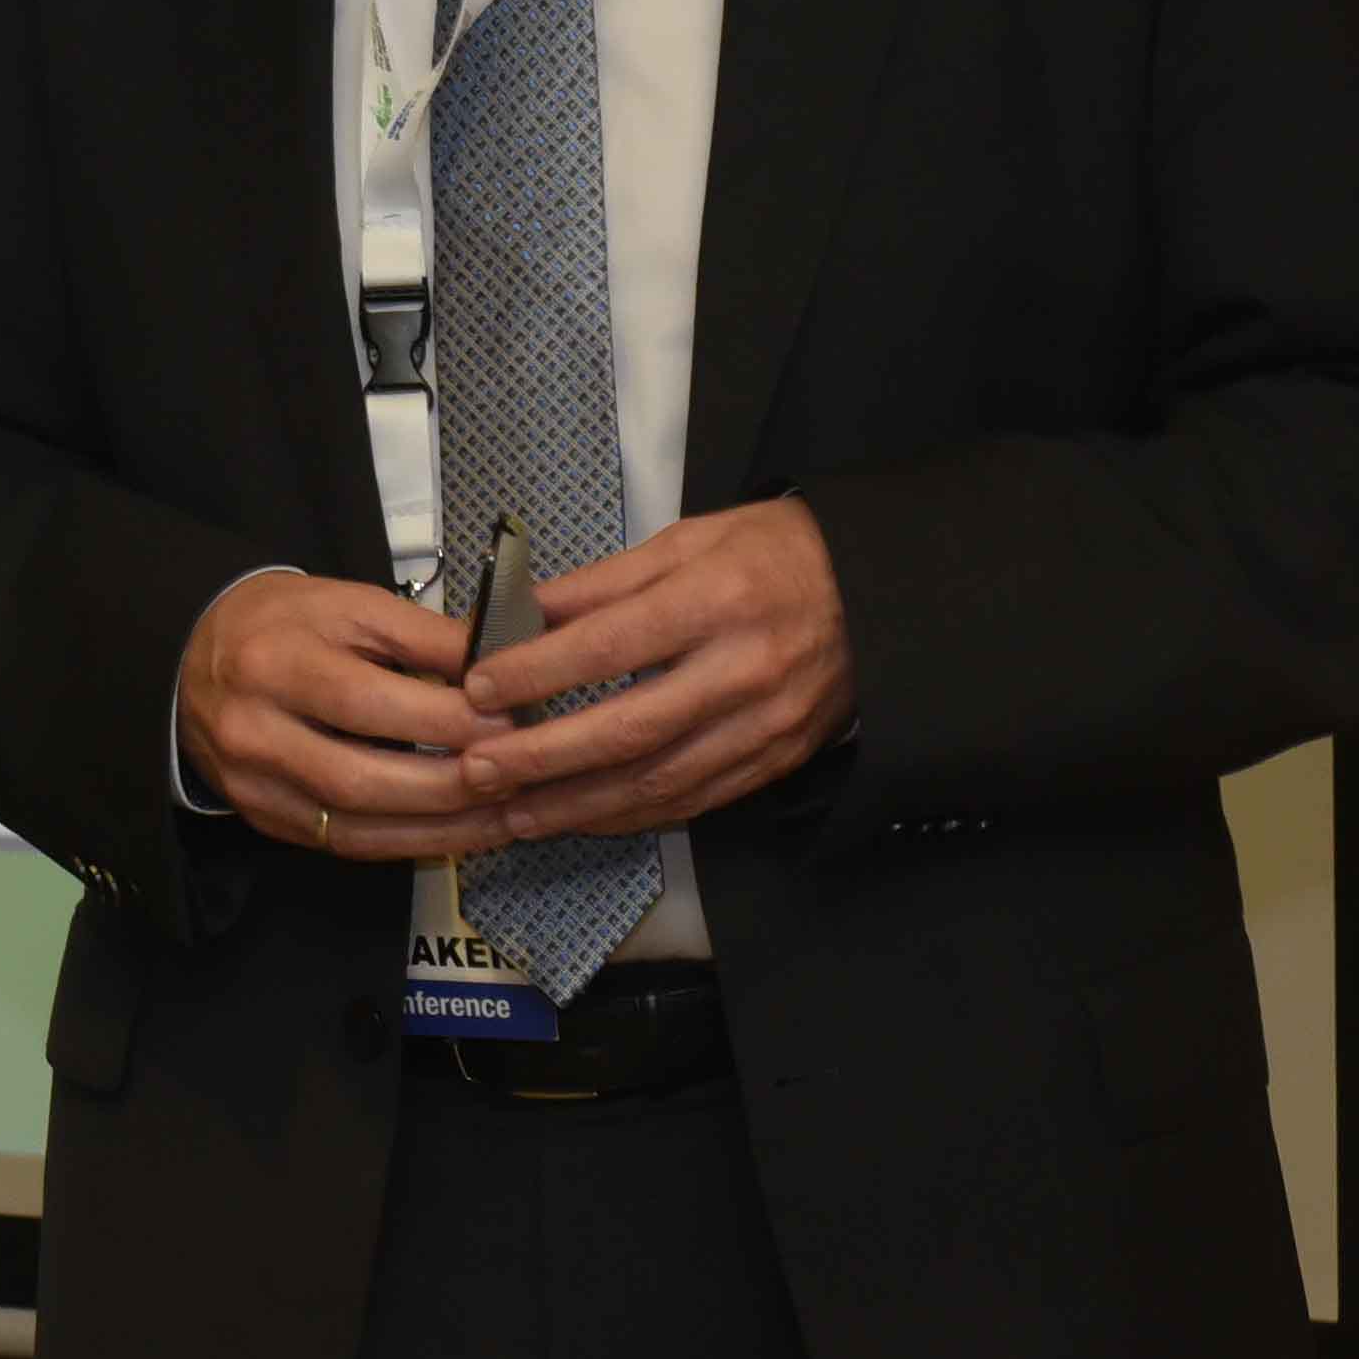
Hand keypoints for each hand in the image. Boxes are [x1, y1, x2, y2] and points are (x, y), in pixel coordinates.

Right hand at [178, 572, 510, 862]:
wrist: (190, 654)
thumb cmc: (283, 623)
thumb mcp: (349, 604)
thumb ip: (425, 637)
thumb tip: (504, 669)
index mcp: (276, 663)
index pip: (368, 703)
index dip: (445, 720)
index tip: (511, 720)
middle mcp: (254, 732)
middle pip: (361, 778)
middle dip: (450, 785)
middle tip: (516, 774)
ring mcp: (254, 785)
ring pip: (354, 828)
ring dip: (440, 830)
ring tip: (504, 815)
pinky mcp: (263, 818)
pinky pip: (344, 846)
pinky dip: (408, 844)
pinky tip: (458, 834)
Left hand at [453, 498, 855, 841]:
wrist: (880, 595)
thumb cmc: (778, 555)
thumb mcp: (690, 540)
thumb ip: (605, 582)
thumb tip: (524, 613)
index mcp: (717, 599)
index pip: (610, 645)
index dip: (537, 672)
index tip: (479, 687)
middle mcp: (743, 670)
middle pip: (628, 728)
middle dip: (544, 756)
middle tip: (480, 769)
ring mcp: (765, 726)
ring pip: (659, 780)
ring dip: (579, 804)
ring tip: (516, 811)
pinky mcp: (777, 762)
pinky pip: (695, 801)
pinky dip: (634, 816)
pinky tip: (585, 817)